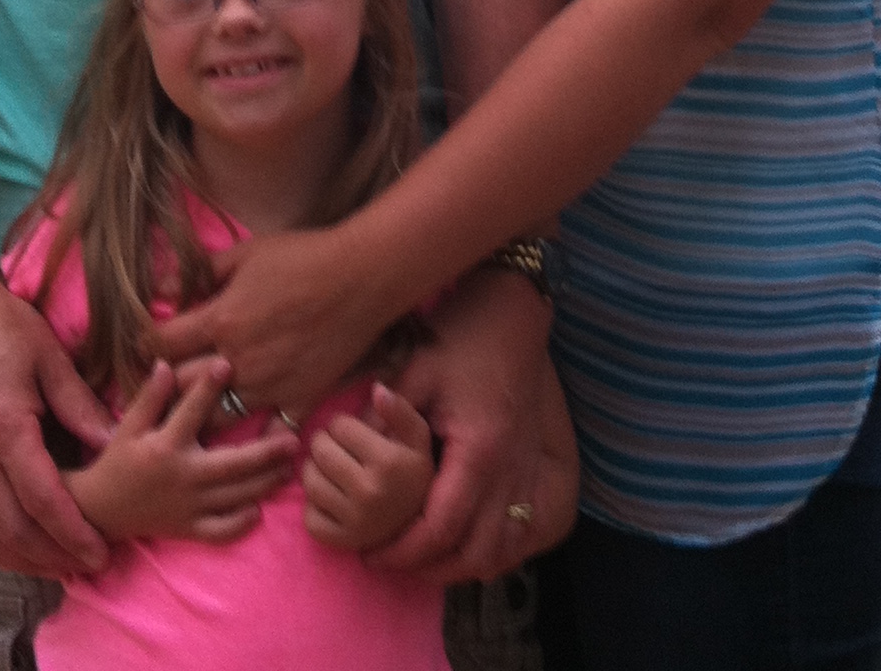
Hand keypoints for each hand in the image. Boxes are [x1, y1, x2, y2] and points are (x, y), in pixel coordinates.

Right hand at [0, 270, 117, 577]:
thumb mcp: (48, 355)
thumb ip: (79, 403)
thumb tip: (115, 441)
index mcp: (4, 426)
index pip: (43, 499)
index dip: (73, 533)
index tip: (100, 552)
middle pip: (12, 528)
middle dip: (53, 555)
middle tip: (87, 566)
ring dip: (18, 559)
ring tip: (54, 567)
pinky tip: (5, 550)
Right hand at [69, 359, 299, 544]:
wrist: (101, 512)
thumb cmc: (118, 462)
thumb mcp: (128, 427)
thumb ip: (149, 398)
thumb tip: (166, 364)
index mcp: (165, 448)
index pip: (191, 413)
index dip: (208, 388)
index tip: (228, 364)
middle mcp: (181, 477)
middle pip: (231, 466)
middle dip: (264, 454)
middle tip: (294, 440)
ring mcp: (188, 507)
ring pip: (234, 497)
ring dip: (264, 483)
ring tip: (289, 467)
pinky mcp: (189, 529)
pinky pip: (221, 531)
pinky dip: (241, 523)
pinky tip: (259, 509)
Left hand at [152, 225, 396, 412]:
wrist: (362, 277)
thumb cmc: (303, 256)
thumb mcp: (246, 252)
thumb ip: (201, 271)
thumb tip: (160, 288)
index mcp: (221, 319)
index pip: (161, 343)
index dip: (147, 344)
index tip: (148, 343)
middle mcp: (238, 360)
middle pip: (180, 386)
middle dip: (167, 381)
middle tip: (164, 378)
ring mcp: (268, 386)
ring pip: (216, 416)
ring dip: (203, 412)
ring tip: (197, 407)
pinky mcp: (298, 399)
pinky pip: (268, 431)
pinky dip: (256, 434)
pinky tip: (249, 430)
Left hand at [302, 384, 434, 551]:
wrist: (419, 526)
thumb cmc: (413, 473)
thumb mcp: (417, 438)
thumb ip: (400, 410)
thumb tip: (377, 389)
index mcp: (388, 462)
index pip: (339, 426)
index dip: (341, 424)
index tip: (349, 432)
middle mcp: (370, 492)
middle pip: (320, 451)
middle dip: (323, 443)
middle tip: (334, 447)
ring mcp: (354, 520)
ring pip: (310, 481)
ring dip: (314, 469)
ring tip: (329, 468)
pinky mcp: (342, 542)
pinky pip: (309, 518)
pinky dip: (313, 505)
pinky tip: (329, 497)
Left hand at [375, 270, 577, 583]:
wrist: (513, 313)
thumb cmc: (463, 336)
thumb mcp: (418, 369)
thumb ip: (388, 412)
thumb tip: (350, 439)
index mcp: (478, 449)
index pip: (442, 525)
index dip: (406, 548)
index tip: (372, 554)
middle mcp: (508, 469)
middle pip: (475, 551)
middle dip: (430, 567)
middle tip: (391, 561)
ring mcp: (524, 469)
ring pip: (501, 548)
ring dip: (461, 564)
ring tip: (421, 559)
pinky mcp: (530, 463)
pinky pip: (518, 529)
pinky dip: (491, 548)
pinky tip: (461, 542)